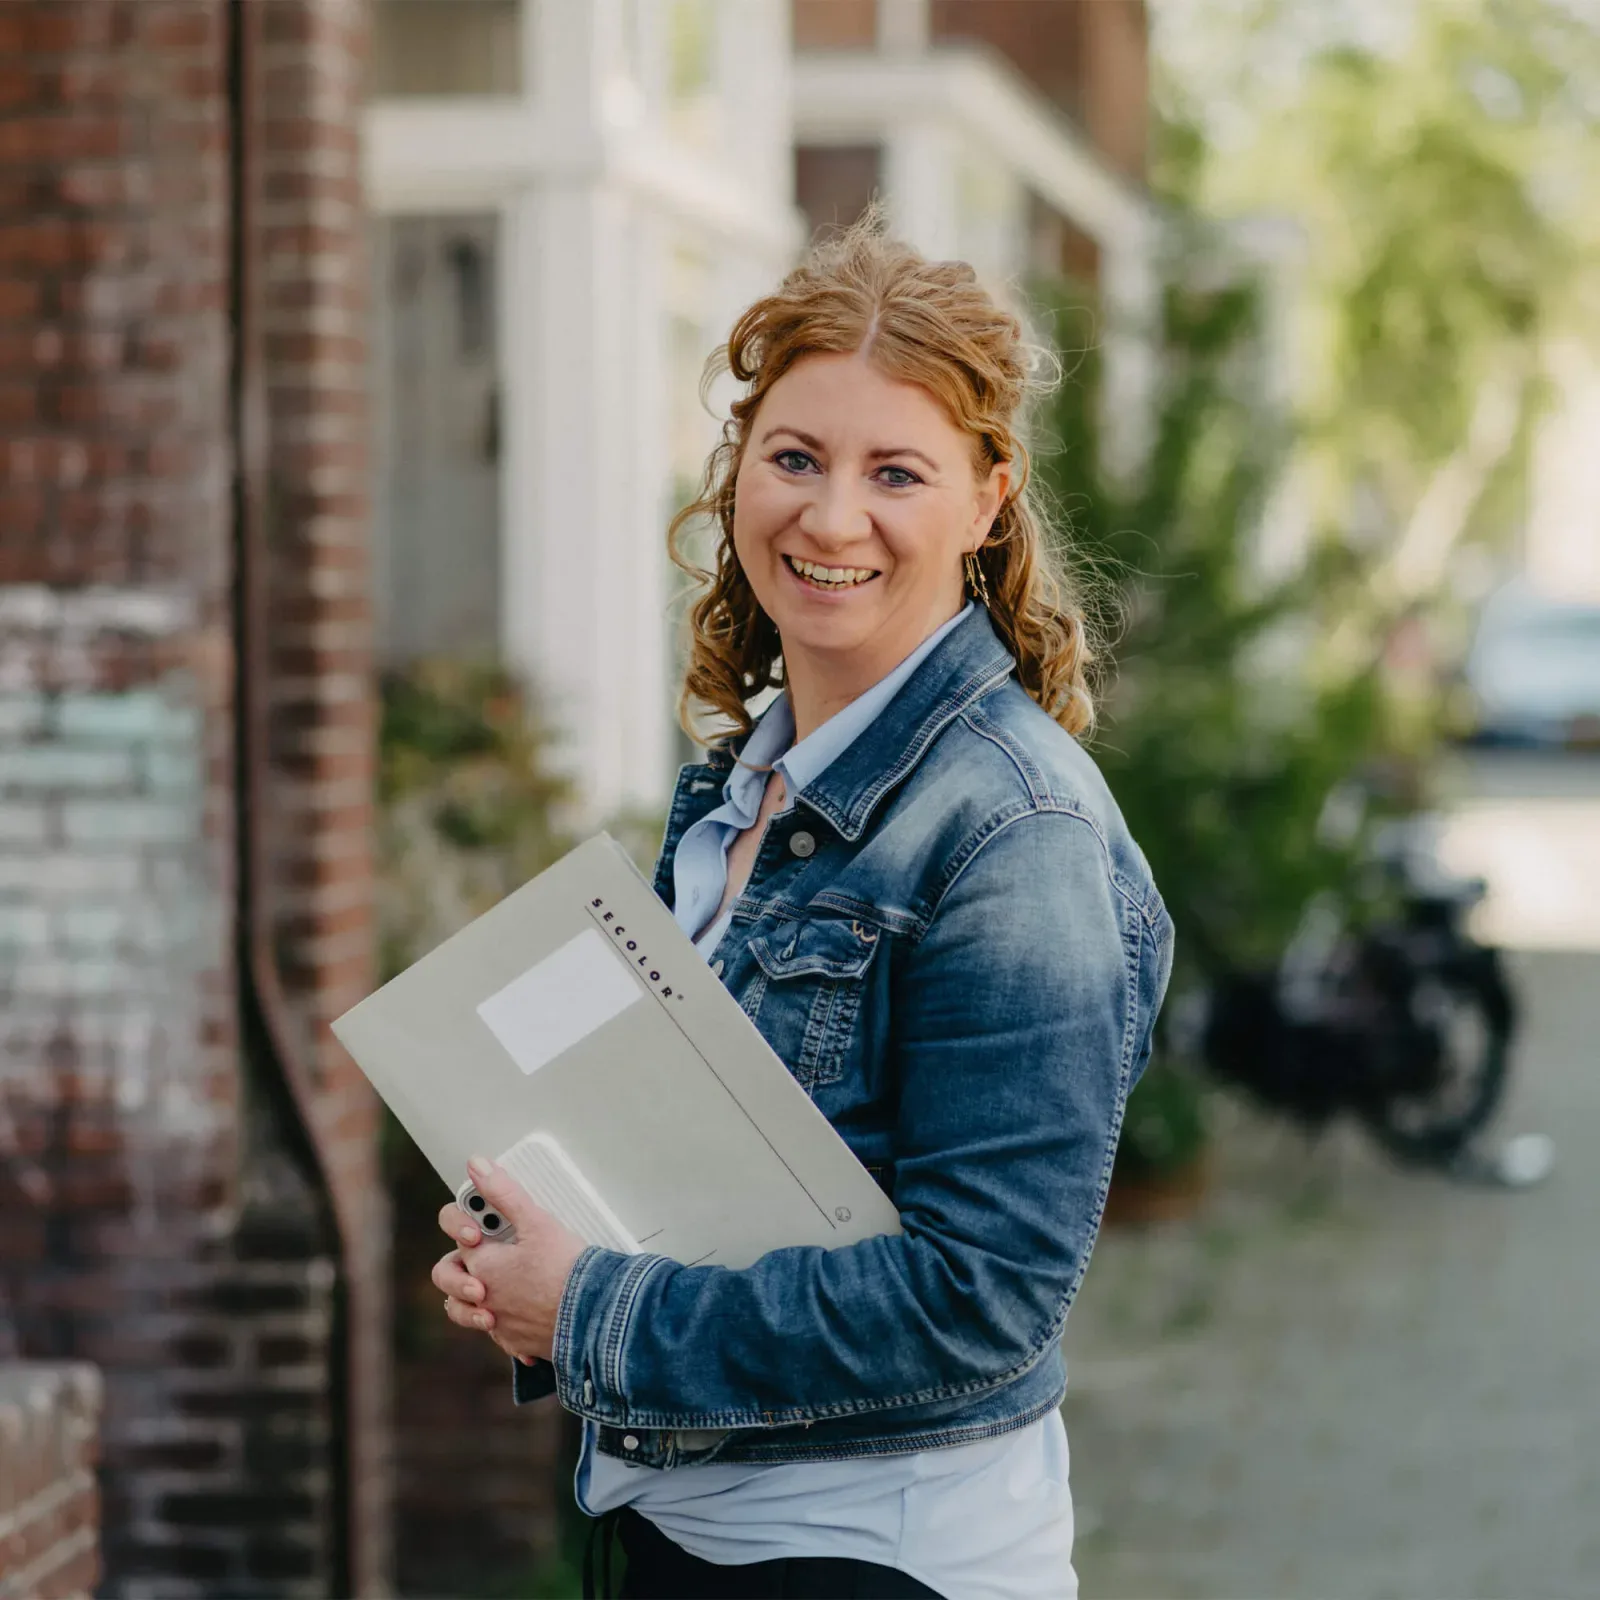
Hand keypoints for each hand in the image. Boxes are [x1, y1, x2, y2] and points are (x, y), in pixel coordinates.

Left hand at [431, 1155, 587, 1363]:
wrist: (592, 1316)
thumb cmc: (565, 1269)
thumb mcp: (536, 1220)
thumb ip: (503, 1191)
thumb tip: (477, 1165)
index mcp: (481, 1264)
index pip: (456, 1233)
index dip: (467, 1219)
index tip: (485, 1216)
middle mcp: (481, 1297)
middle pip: (447, 1276)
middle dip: (459, 1259)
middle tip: (481, 1248)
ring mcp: (498, 1322)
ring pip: (463, 1311)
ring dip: (469, 1298)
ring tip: (487, 1288)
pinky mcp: (516, 1341)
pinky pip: (498, 1333)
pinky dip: (505, 1322)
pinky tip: (522, 1311)